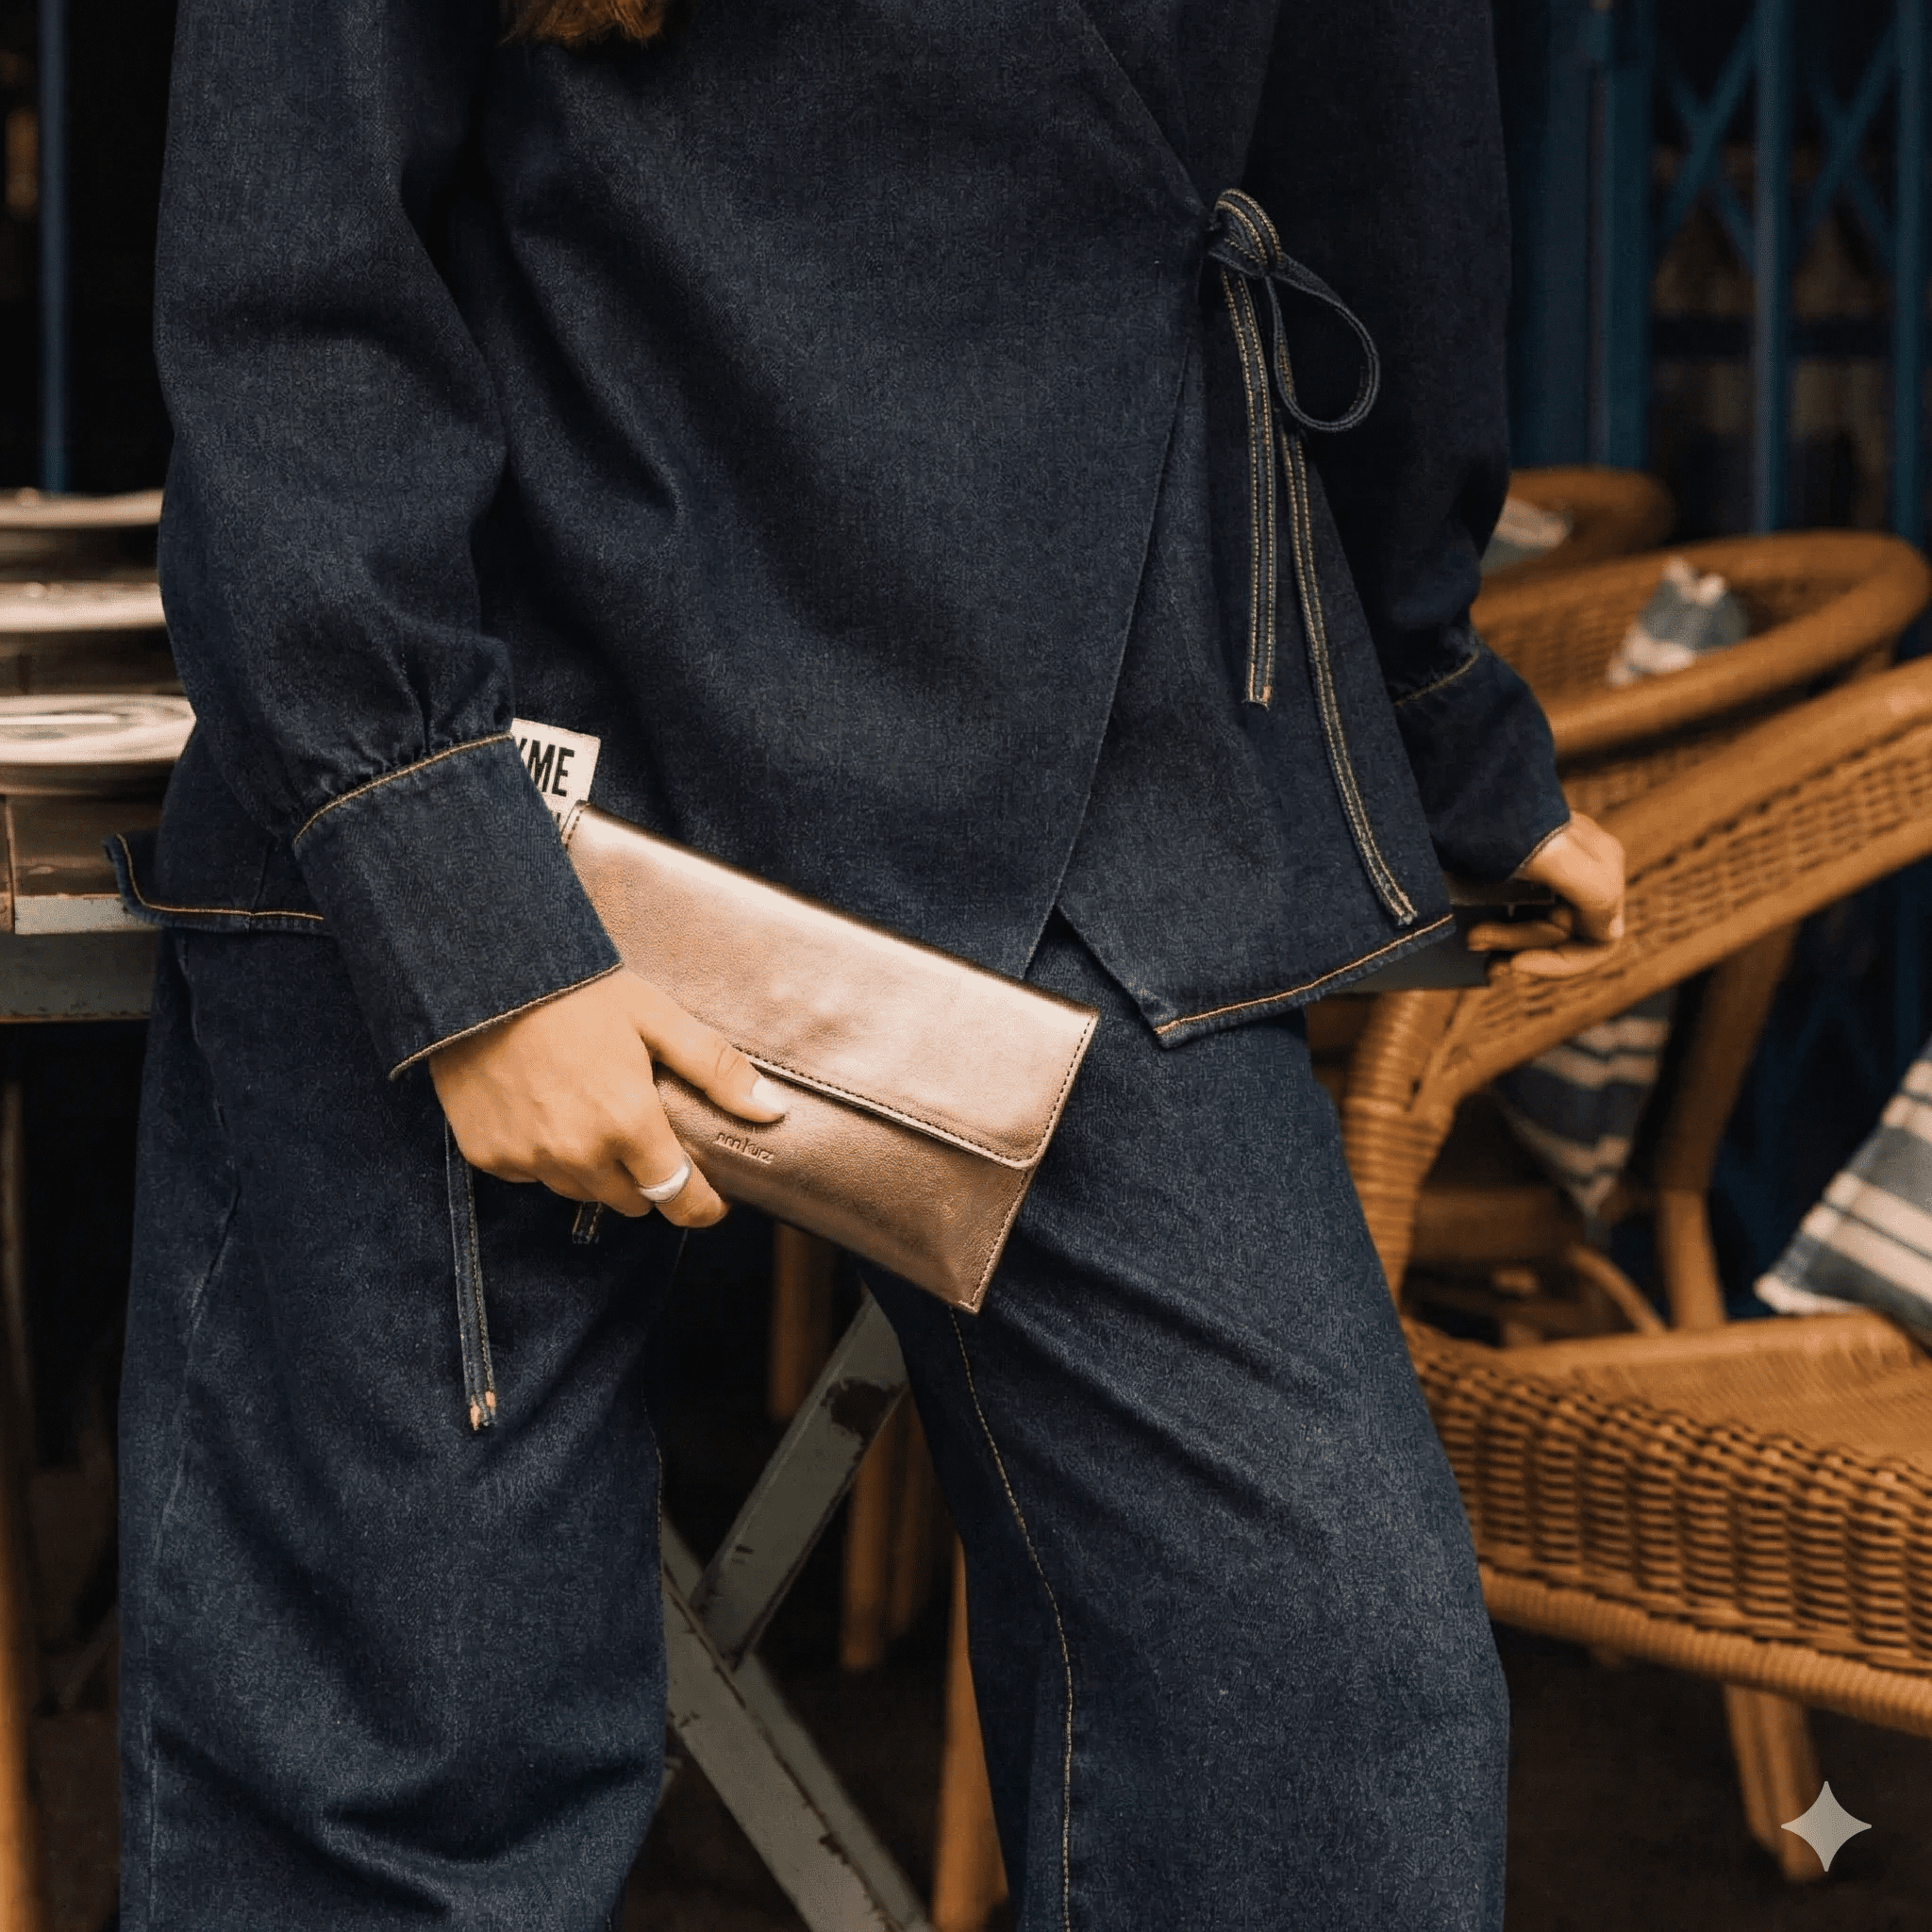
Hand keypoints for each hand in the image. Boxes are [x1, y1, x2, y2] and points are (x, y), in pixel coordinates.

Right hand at [429, 968, 787, 1225]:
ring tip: (591, 1111)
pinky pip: (535, 1176)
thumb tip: (771, 1110)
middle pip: (634, 1200)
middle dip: (647, 1176)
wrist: (482, 977)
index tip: (712, 1199)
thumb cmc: (577, 992)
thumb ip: (716, 1070)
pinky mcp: (491, 1157)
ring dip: (596, 1168)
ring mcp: (530, 1160)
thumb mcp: (657, 1019)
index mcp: (628, 1123)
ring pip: (582, 1192)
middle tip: (643, 1128)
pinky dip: (546, 1156)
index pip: (680, 1199)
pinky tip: (545, 1108)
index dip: (703, 1206)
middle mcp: (578, 1154)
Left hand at [1465, 812, 1627, 980]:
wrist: (1467, 781)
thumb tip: (1608, 934)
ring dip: (1505, 938)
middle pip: (1561, 934)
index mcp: (1603, 870)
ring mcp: (1553, 866)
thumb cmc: (1511, 822)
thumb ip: (1597, 898)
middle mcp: (1583, 870)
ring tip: (1471, 938)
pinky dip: (1502, 925)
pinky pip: (1520, 909)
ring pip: (1537, 924)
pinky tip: (1477, 930)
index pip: (1600, 940)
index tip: (1516, 964)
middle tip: (1475, 943)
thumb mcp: (1561, 861)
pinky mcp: (1522, 863)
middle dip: (1518, 945)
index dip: (1560, 962)